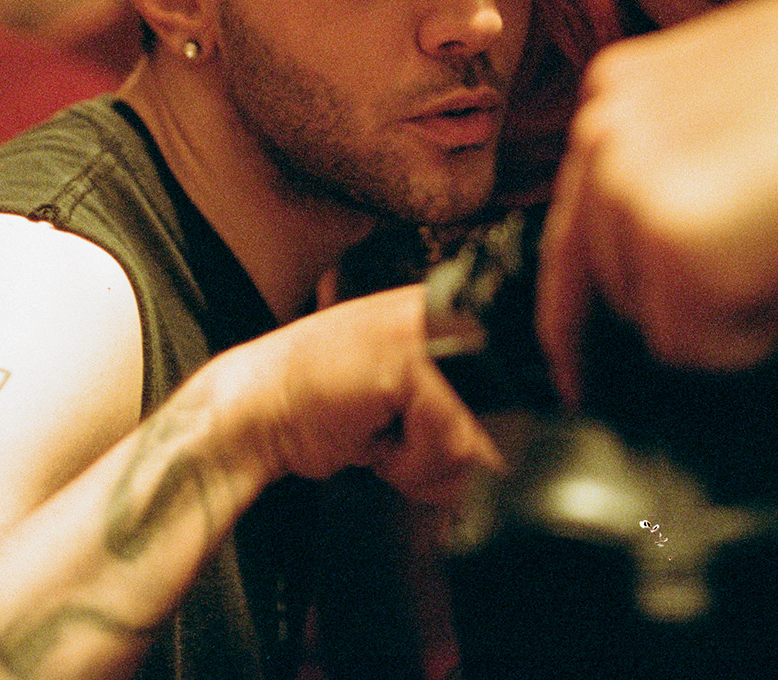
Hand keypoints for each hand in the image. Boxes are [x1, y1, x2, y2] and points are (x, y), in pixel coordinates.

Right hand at [218, 285, 501, 503]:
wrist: (255, 409)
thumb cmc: (325, 410)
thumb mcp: (414, 410)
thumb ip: (469, 419)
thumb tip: (522, 456)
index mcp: (456, 319)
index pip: (521, 397)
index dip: (484, 437)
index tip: (420, 438)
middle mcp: (452, 315)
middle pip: (507, 422)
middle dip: (450, 456)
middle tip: (397, 437)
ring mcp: (432, 331)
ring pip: (479, 438)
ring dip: (425, 463)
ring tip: (383, 433)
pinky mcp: (410, 358)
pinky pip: (446, 442)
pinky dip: (406, 461)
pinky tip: (369, 434)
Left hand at [537, 0, 777, 401]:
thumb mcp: (770, 86)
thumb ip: (708, 142)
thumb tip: (706, 218)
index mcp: (626, 84)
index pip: (575, 226)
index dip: (588, 305)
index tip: (591, 366)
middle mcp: (605, 125)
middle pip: (606, 286)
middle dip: (681, 310)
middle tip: (774, 290)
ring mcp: (630, 180)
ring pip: (656, 321)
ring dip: (735, 312)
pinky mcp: (676, 239)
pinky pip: (697, 349)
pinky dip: (760, 336)